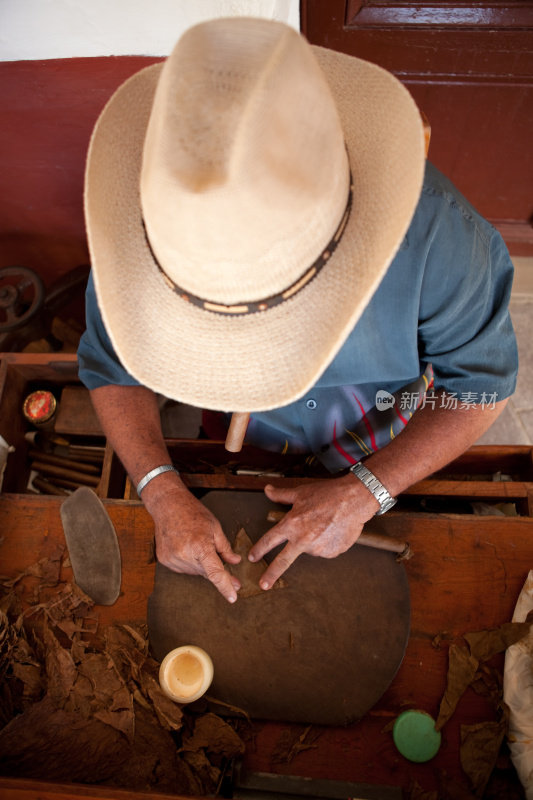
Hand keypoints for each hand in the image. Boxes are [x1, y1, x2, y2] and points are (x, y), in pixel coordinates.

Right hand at [145, 485, 241, 602]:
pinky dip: (190, 563)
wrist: (167, 505)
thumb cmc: (193, 513)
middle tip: (232, 578)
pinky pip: (183, 569)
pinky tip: (189, 549)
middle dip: (218, 574)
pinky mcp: (164, 560)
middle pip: (206, 573)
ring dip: (202, 566)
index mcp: (200, 546)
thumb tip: (235, 562)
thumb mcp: (215, 527)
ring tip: (199, 546)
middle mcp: (184, 555)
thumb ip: (225, 548)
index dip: (225, 586)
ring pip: (195, 572)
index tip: (233, 597)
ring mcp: (172, 559)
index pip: (215, 573)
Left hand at [248, 476, 379, 589]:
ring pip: (310, 548)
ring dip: (313, 540)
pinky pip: (326, 550)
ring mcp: (318, 548)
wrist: (354, 500)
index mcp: (292, 525)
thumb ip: (281, 495)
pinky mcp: (332, 553)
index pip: (270, 540)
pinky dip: (327, 542)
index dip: (259, 549)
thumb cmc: (328, 494)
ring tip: (325, 524)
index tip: (252, 557)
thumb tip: (267, 490)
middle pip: (283, 561)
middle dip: (271, 574)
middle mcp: (303, 539)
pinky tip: (333, 529)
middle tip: (263, 584)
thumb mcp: (301, 492)